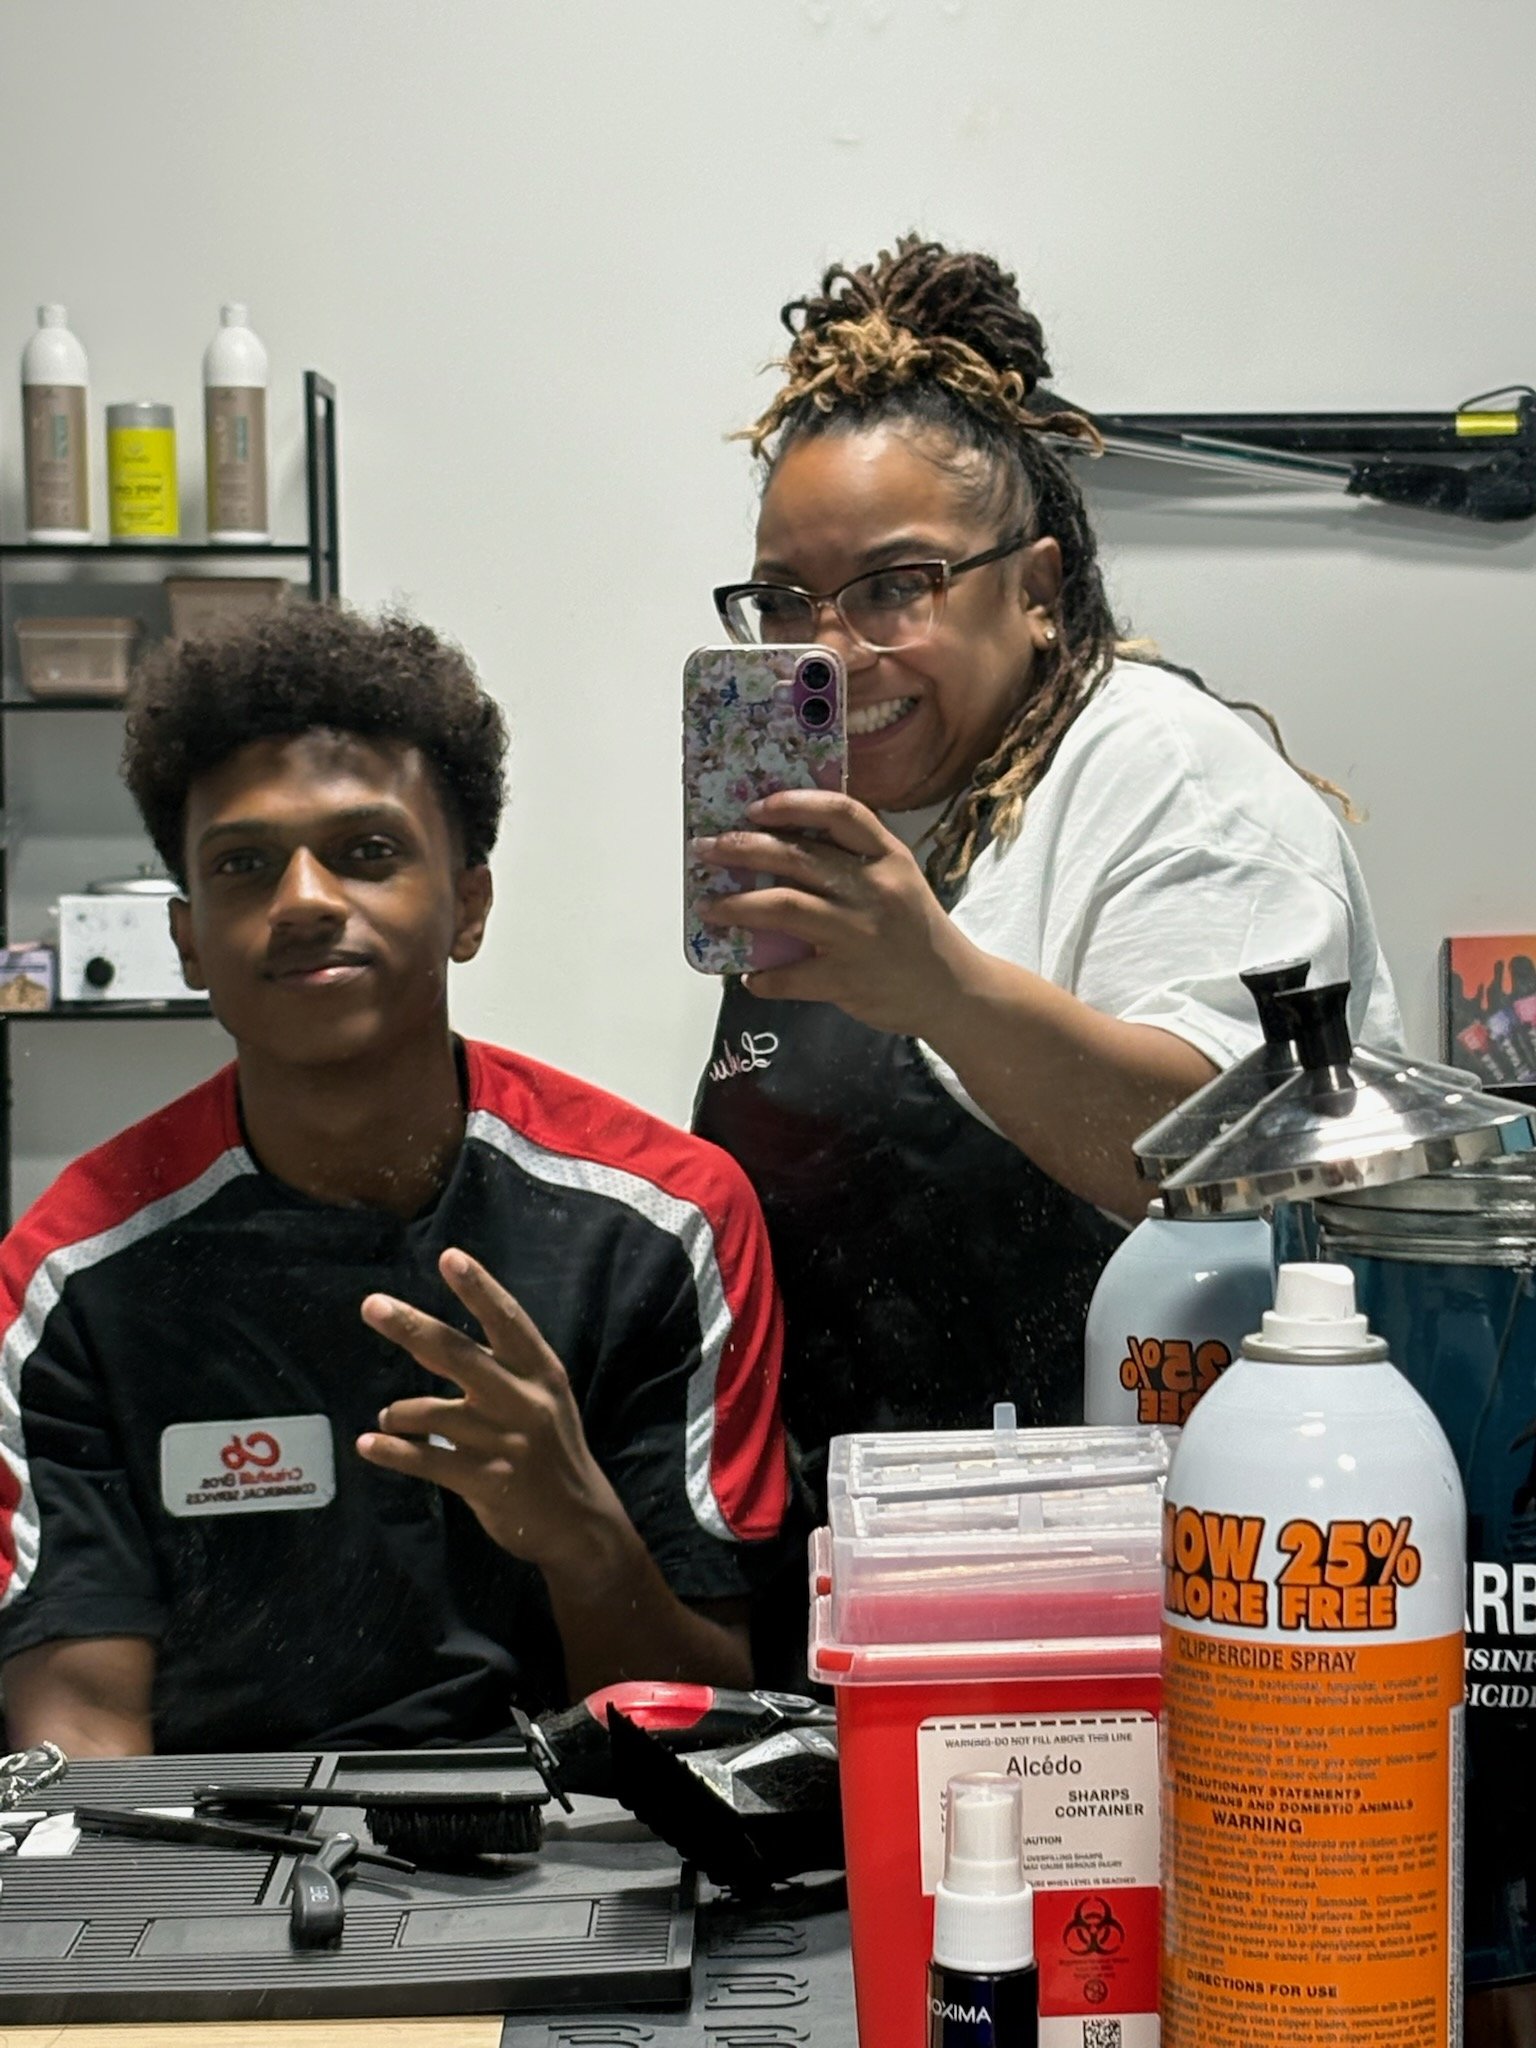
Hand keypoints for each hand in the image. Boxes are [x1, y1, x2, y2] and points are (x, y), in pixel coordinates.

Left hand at [357, 1249, 631, 1581]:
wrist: (578, 1522)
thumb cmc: (551, 1449)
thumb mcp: (544, 1399)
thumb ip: (500, 1369)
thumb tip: (426, 1338)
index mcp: (542, 1373)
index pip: (508, 1321)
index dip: (479, 1288)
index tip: (450, 1257)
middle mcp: (524, 1400)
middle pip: (458, 1354)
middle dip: (412, 1327)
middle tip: (372, 1305)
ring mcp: (504, 1442)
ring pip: (431, 1413)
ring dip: (400, 1413)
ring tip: (391, 1418)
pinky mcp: (485, 1481)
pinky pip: (425, 1460)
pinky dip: (392, 1451)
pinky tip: (370, 1444)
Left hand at [692, 789, 970, 1036]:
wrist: (954, 990)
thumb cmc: (914, 931)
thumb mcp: (897, 882)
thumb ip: (852, 863)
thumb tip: (777, 848)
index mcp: (887, 857)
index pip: (840, 812)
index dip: (793, 804)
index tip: (754, 807)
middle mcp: (874, 889)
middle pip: (796, 856)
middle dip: (742, 849)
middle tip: (706, 849)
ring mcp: (860, 934)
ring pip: (783, 907)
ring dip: (735, 906)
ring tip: (707, 906)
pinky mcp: (848, 978)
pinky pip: (790, 974)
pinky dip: (763, 977)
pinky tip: (749, 977)